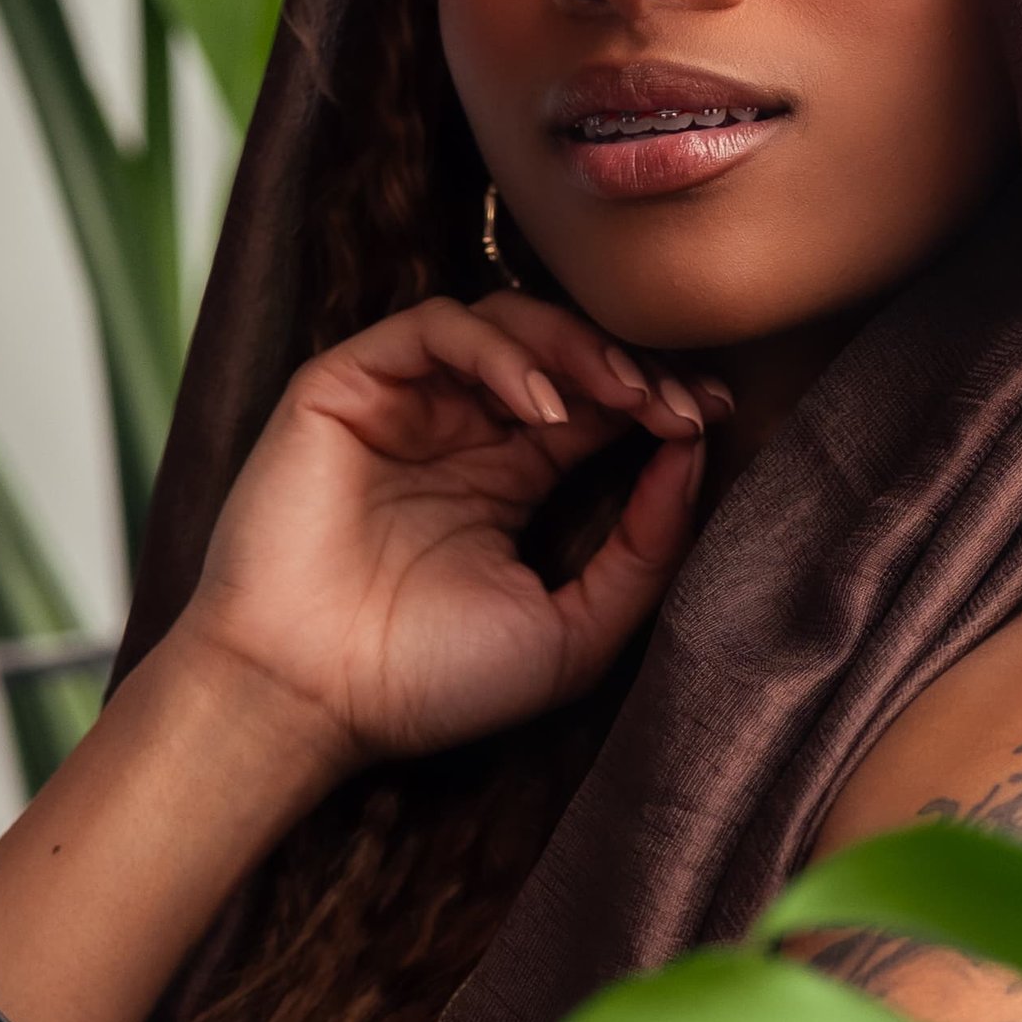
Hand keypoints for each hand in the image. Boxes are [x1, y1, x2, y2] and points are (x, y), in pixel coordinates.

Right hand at [179, 294, 718, 772]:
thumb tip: (696, 453)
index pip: (598, 405)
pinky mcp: (345, 386)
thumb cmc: (428, 683)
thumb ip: (644, 550)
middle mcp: (458, 431)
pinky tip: (541, 408)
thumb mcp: (575, 631)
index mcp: (509, 479)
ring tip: (620, 397)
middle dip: (629, 366)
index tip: (713, 417)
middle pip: (561, 351)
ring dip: (575, 346)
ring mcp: (403, 404)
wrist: (308, 701)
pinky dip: (498, 352)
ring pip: (503, 321)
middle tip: (677, 402)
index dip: (659, 398)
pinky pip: (435, 328)